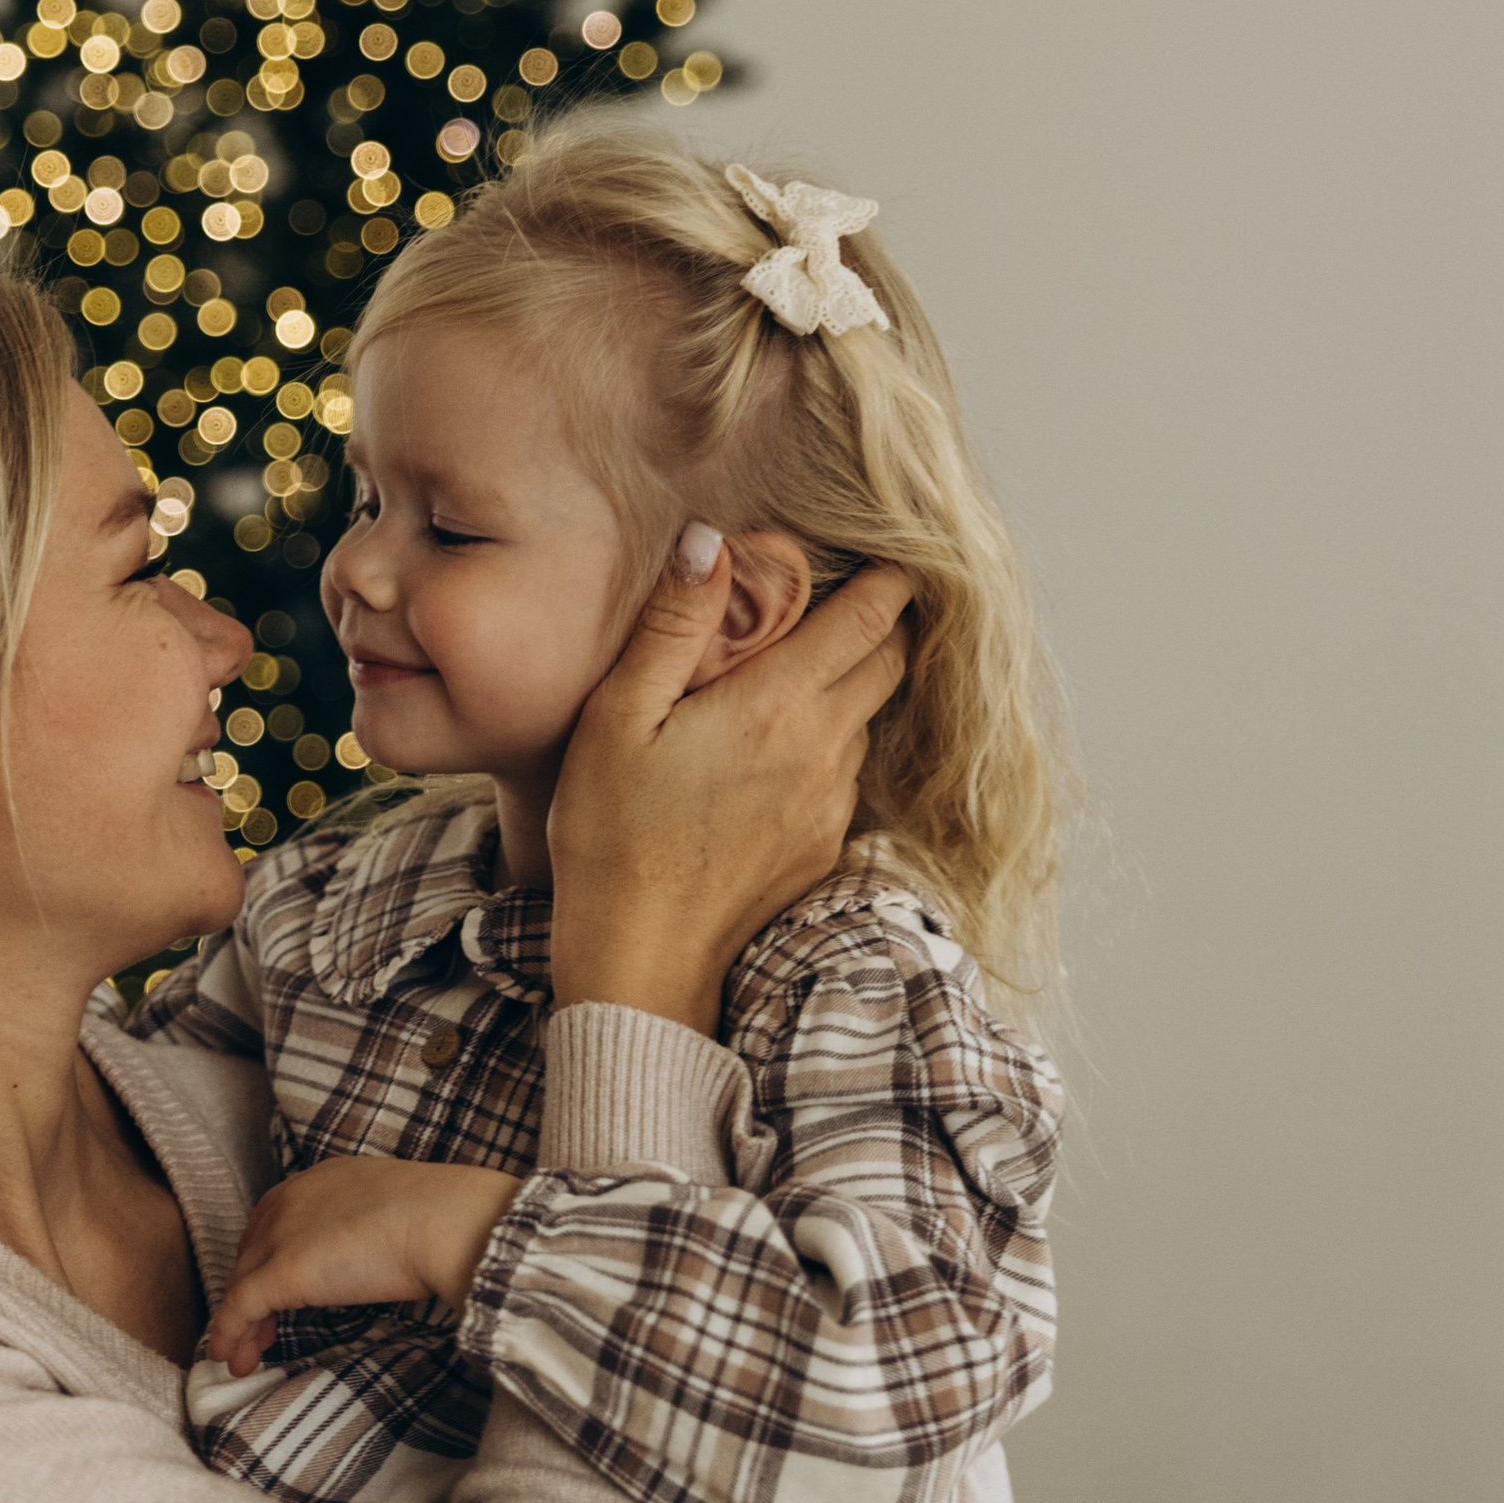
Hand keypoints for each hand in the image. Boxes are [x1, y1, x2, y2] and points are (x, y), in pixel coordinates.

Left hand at [198, 1155, 521, 1376]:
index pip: (277, 1220)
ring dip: (239, 1324)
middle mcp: (291, 1199)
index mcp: (323, 1179)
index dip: (271, 1258)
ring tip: (244, 1357)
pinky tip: (231, 1358)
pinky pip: (239, 1308)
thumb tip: (390, 1257)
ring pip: (242, 1282)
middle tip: (263, 1332)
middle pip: (254, 1251)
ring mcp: (281, 1236)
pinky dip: (228, 1334)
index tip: (278, 1291)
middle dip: (251, 1294)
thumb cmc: (443, 1218)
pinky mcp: (279, 1272)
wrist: (446, 1223)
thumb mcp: (400, 1213)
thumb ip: (380, 1229)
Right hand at [547, 549, 912, 1035]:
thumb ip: (671, 624)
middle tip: (852, 596)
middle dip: (883, 622)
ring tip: (802, 669)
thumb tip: (710, 542)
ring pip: (869, 718)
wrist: (641, 960)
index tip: (887, 554)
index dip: (888, 579)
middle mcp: (821, 750)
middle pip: (891, 663)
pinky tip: (778, 748)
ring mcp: (828, 803)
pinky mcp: (821, 846)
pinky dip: (830, 742)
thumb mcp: (618, 716)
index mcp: (776, 705)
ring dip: (853, 684)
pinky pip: (845, 773)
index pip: (870, 619)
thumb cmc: (612, 836)